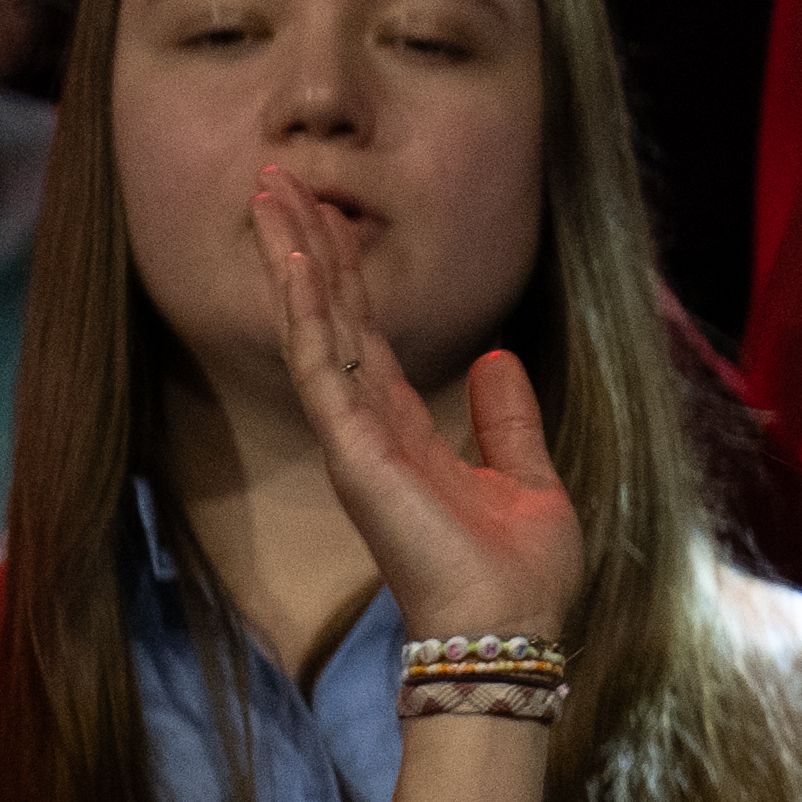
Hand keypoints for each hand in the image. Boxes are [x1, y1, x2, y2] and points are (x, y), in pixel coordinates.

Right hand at [248, 169, 584, 654]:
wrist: (514, 626)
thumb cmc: (521, 571)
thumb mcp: (528, 477)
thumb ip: (506, 419)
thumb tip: (496, 359)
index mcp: (408, 430)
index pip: (366, 333)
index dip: (345, 273)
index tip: (325, 213)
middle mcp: (370, 425)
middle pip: (330, 314)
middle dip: (306, 244)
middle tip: (278, 175)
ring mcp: (355, 434)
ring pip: (316, 325)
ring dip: (294, 256)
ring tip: (272, 191)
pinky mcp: (353, 448)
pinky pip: (322, 364)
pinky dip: (305, 309)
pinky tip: (292, 258)